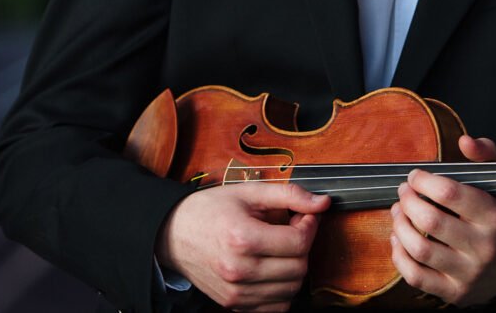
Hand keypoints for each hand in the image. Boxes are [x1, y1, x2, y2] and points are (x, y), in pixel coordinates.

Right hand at [156, 181, 330, 311]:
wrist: (173, 234)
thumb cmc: (208, 211)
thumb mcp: (248, 193)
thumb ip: (288, 195)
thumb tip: (322, 203)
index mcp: (242, 238)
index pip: (298, 242)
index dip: (310, 226)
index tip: (304, 216)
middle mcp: (239, 269)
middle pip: (299, 268)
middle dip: (303, 246)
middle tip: (293, 229)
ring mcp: (236, 291)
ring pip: (291, 289)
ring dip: (295, 268)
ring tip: (280, 248)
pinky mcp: (234, 304)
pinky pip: (276, 306)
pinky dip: (282, 289)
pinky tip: (273, 268)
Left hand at [389, 135, 495, 306]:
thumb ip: (486, 155)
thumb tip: (465, 140)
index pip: (450, 194)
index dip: (424, 181)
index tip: (416, 175)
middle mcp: (484, 247)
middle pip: (431, 221)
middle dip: (408, 200)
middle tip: (404, 191)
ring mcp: (470, 273)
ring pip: (420, 249)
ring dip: (400, 226)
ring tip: (398, 211)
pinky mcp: (456, 292)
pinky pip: (416, 277)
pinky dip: (399, 257)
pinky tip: (398, 240)